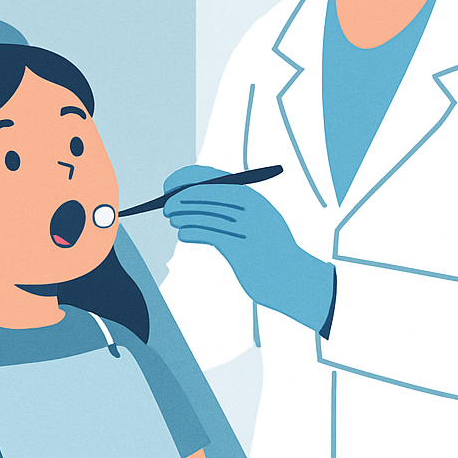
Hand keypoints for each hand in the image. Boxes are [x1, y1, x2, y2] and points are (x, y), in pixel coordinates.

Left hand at [164, 172, 334, 333]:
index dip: (187, 178)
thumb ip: (231, 210)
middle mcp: (251, 208)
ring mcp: (247, 227)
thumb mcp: (254, 223)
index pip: (213, 177)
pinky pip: (209, 234)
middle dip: (181, 198)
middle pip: (206, 194)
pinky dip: (191, 232)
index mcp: (253, 197)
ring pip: (205, 215)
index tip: (171, 185)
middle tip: (165, 206)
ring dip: (183, 216)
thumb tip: (192, 199)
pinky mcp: (241, 248)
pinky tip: (182, 234)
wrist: (292, 280)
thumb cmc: (269, 251)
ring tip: (172, 219)